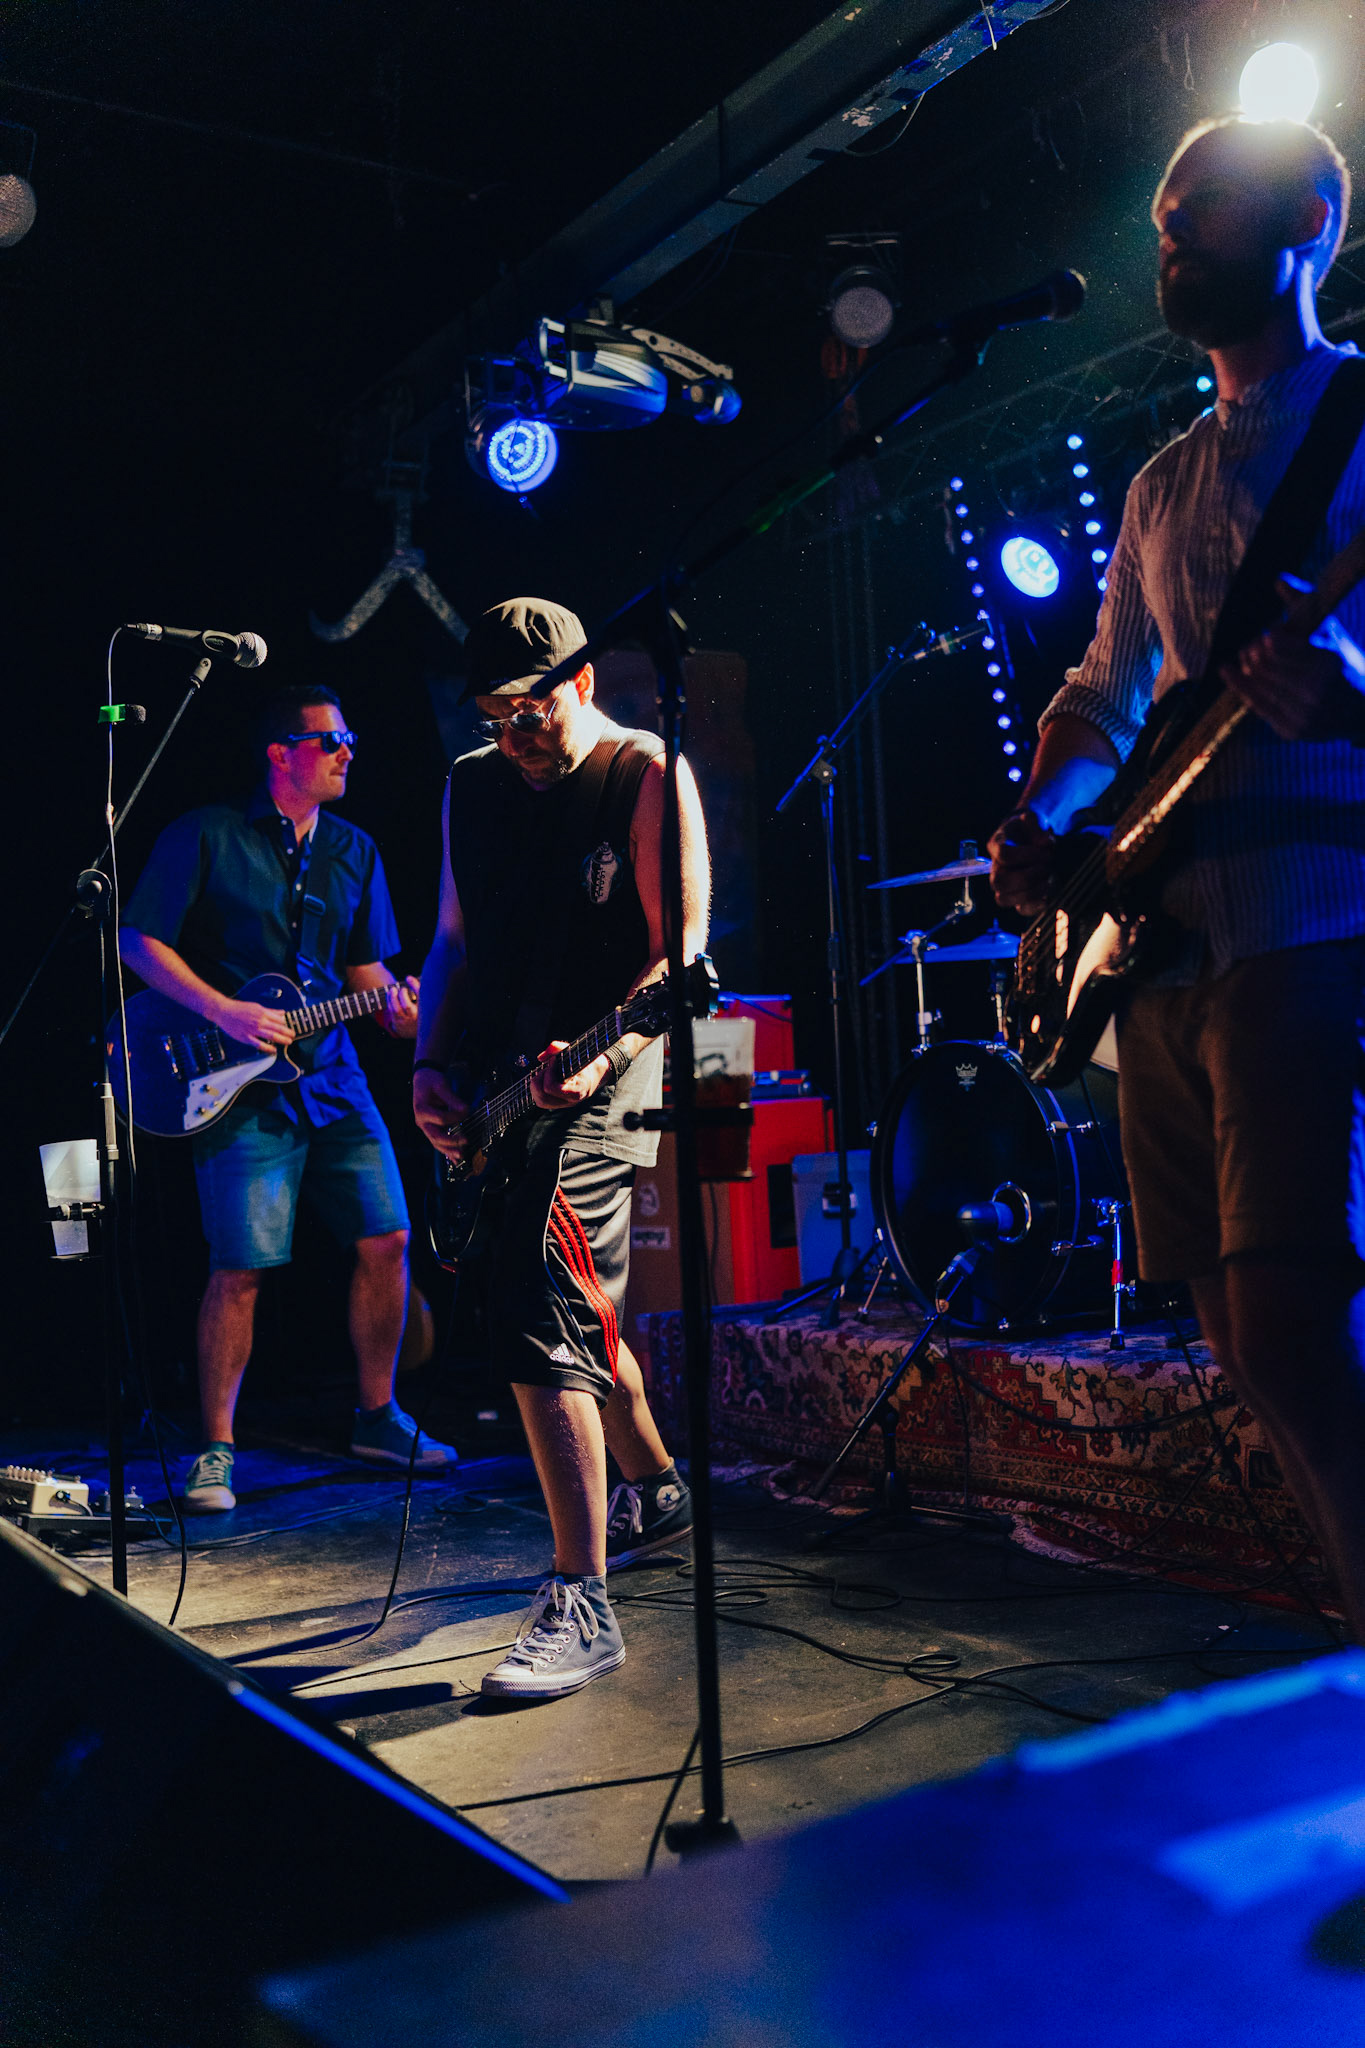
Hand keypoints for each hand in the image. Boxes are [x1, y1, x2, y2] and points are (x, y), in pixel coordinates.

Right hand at [212, 996, 294, 1052]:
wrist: (223, 1011)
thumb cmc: (239, 1008)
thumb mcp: (256, 1006)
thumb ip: (270, 1011)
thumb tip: (282, 1013)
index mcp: (262, 1012)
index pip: (278, 1019)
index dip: (285, 1024)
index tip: (289, 1027)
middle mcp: (259, 1021)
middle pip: (277, 1028)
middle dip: (287, 1032)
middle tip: (293, 1035)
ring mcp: (252, 1030)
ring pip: (271, 1035)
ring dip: (281, 1039)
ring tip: (288, 1042)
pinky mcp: (246, 1037)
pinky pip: (259, 1044)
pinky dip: (268, 1047)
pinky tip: (273, 1050)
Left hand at [376, 975, 419, 1039]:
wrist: (414, 1030)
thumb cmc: (420, 1010)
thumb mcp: (423, 1002)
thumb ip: (418, 989)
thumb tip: (408, 978)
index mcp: (425, 1010)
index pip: (421, 997)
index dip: (414, 986)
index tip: (408, 978)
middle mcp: (415, 1017)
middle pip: (407, 1006)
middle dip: (402, 994)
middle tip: (403, 989)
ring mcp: (406, 1020)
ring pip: (397, 1009)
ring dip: (393, 997)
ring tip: (393, 989)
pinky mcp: (398, 1022)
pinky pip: (391, 1010)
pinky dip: (389, 1000)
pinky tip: (390, 994)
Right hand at [414, 1066, 468, 1158]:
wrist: (423, 1081)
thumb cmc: (431, 1081)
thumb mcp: (441, 1084)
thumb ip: (452, 1098)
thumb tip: (465, 1110)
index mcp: (421, 1109)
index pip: (440, 1118)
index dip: (455, 1116)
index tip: (467, 1110)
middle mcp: (421, 1121)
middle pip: (435, 1136)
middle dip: (451, 1142)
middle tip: (466, 1142)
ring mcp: (425, 1127)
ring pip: (436, 1143)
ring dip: (448, 1151)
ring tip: (461, 1157)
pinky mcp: (431, 1129)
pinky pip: (438, 1142)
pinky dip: (446, 1151)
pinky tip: (455, 1159)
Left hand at [530, 1040, 611, 1108]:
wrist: (596, 1072)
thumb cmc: (586, 1061)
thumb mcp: (575, 1050)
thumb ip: (557, 1047)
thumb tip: (540, 1058)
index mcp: (578, 1090)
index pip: (552, 1088)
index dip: (549, 1072)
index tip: (554, 1060)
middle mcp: (570, 1101)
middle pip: (542, 1097)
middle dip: (540, 1079)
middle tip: (548, 1067)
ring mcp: (563, 1104)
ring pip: (539, 1101)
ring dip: (537, 1084)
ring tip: (546, 1073)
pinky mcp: (557, 1104)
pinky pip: (540, 1101)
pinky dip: (537, 1089)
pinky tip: (545, 1078)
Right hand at [988, 808, 1055, 917]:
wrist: (1033, 837)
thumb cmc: (1030, 827)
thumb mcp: (1032, 817)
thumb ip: (1035, 825)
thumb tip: (1044, 842)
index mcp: (997, 845)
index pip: (1004, 855)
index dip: (1026, 855)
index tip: (1045, 850)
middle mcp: (996, 867)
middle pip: (999, 881)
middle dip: (1027, 877)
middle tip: (1046, 867)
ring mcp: (1004, 885)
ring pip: (1003, 899)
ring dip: (1030, 893)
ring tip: (1047, 881)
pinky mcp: (1017, 897)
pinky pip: (1020, 909)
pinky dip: (1035, 906)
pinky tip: (1047, 897)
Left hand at [1222, 615, 1364, 740]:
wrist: (1363, 711)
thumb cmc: (1343, 664)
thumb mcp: (1330, 632)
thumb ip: (1304, 604)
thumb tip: (1278, 579)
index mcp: (1325, 660)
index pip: (1276, 643)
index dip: (1267, 637)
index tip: (1267, 634)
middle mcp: (1314, 689)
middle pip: (1262, 664)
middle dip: (1252, 651)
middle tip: (1250, 647)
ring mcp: (1303, 712)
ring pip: (1256, 685)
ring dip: (1244, 668)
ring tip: (1242, 658)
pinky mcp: (1292, 730)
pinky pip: (1256, 706)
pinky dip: (1239, 686)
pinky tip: (1227, 671)